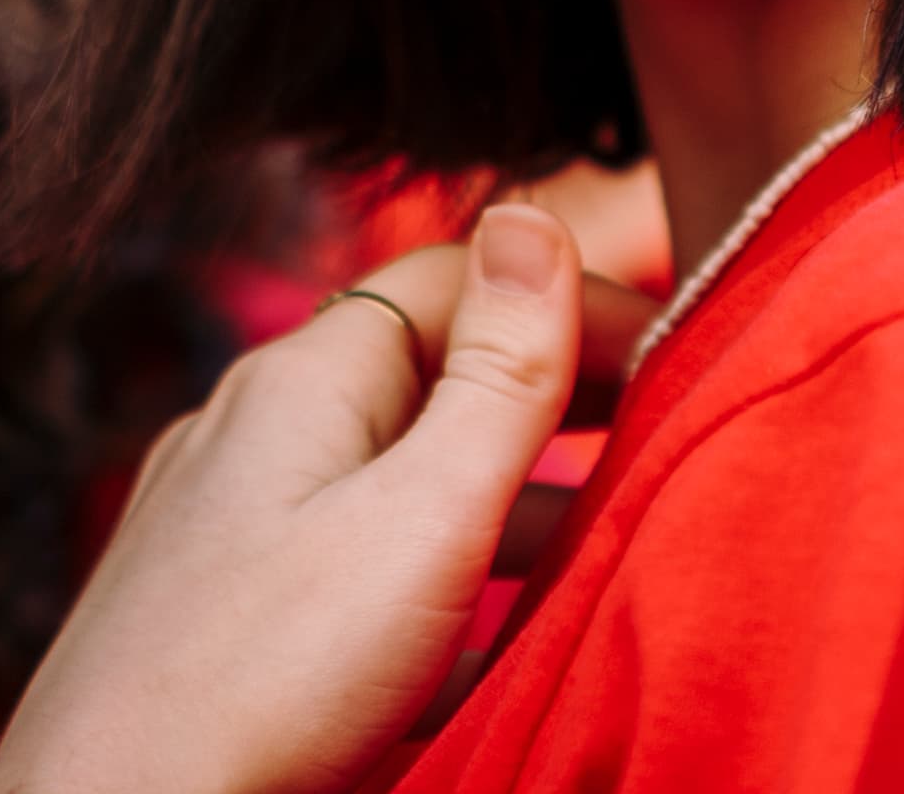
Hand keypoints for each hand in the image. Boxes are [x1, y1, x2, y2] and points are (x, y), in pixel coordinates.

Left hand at [0, 204, 654, 793]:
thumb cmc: (260, 688)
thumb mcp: (418, 520)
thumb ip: (495, 376)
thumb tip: (532, 215)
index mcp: (301, 382)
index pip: (459, 277)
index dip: (575, 299)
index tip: (678, 351)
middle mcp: (255, 437)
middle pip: (432, 378)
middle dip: (553, 400)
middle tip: (661, 437)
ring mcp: (231, 534)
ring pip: (399, 484)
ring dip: (512, 502)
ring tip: (612, 543)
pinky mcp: (226, 628)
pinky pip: (358, 573)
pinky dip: (444, 590)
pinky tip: (497, 650)